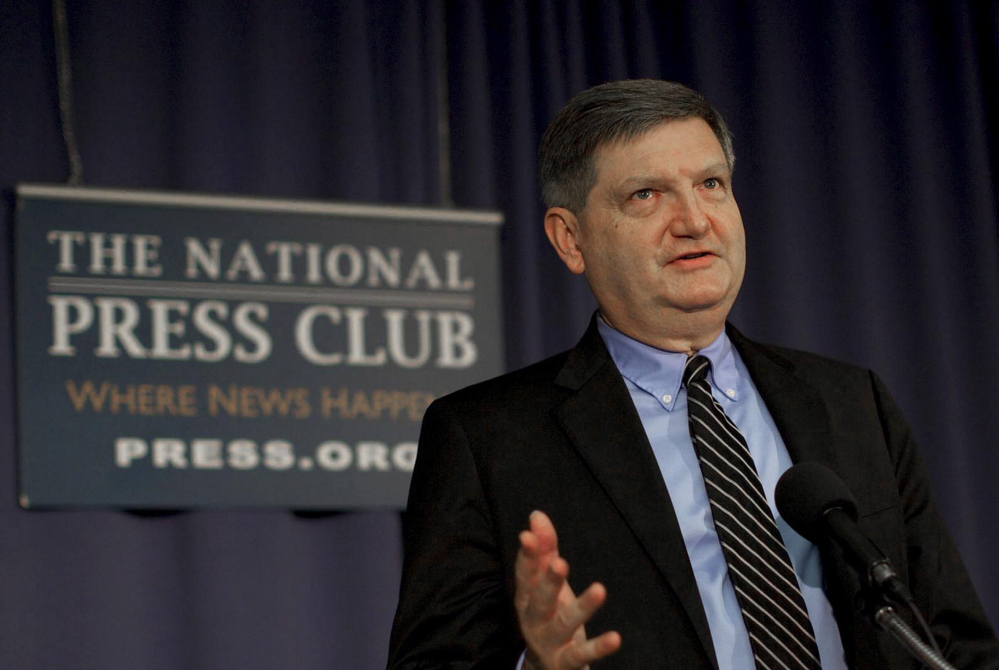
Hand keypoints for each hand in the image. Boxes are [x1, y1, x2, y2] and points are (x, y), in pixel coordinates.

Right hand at [515, 511, 620, 669]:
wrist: (546, 668)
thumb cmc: (548, 615)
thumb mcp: (545, 584)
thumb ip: (544, 549)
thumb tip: (536, 516)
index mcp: (526, 597)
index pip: (525, 574)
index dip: (527, 555)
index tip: (527, 535)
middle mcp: (533, 619)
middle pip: (540, 600)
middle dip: (549, 581)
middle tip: (560, 563)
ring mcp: (549, 642)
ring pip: (565, 624)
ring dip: (582, 607)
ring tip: (599, 589)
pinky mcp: (566, 661)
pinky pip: (583, 654)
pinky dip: (599, 647)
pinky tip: (615, 637)